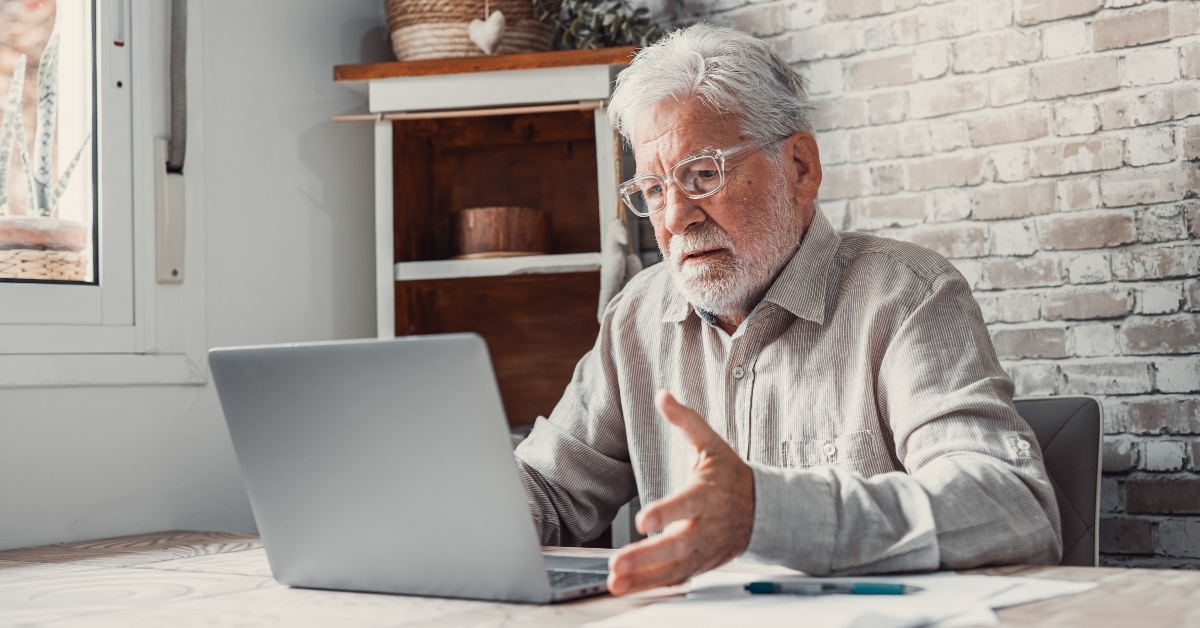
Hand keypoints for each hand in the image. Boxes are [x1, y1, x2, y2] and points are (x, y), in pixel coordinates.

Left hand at [607, 390, 755, 594]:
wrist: (763, 509)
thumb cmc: (730, 475)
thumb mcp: (711, 443)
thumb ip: (685, 421)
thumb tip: (663, 395)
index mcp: (707, 495)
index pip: (687, 505)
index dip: (666, 514)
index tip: (644, 521)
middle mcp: (706, 526)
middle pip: (678, 546)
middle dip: (646, 557)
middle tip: (617, 564)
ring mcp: (705, 549)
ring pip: (675, 568)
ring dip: (643, 578)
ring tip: (615, 582)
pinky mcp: (701, 564)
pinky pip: (676, 579)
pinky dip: (652, 587)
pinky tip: (627, 589)